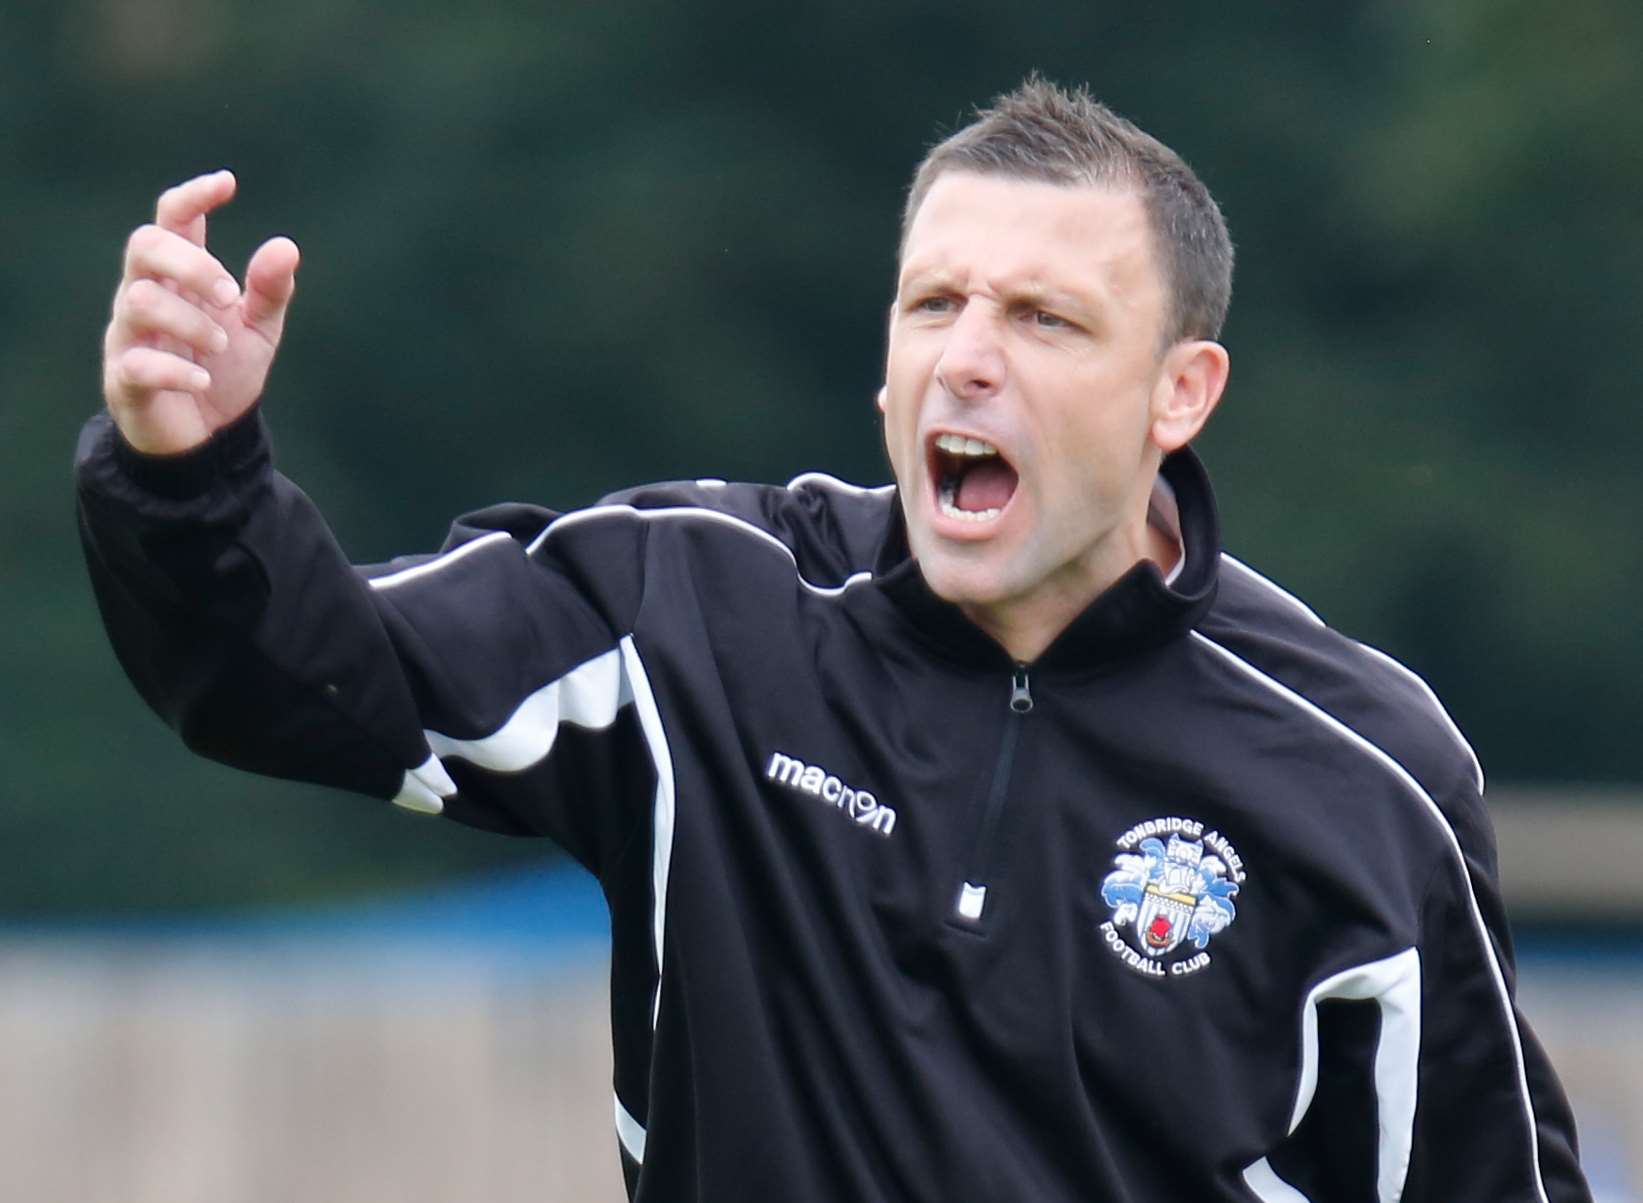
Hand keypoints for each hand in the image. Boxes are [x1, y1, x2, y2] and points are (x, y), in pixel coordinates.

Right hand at [101, 170, 300, 455]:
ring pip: (140, 301)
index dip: (192, 196)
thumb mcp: (258, 330)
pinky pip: (137, 363)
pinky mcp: (124, 379)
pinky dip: (175, 370)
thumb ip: (270, 290)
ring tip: (222, 345)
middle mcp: (146, 296)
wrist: (206, 439)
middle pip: (145, 246)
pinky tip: (203, 381)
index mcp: (179, 278)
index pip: (173, 219)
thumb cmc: (224, 371)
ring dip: (191, 321)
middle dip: (189, 262)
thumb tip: (286, 246)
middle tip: (229, 293)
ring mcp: (129, 336)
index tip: (227, 183)